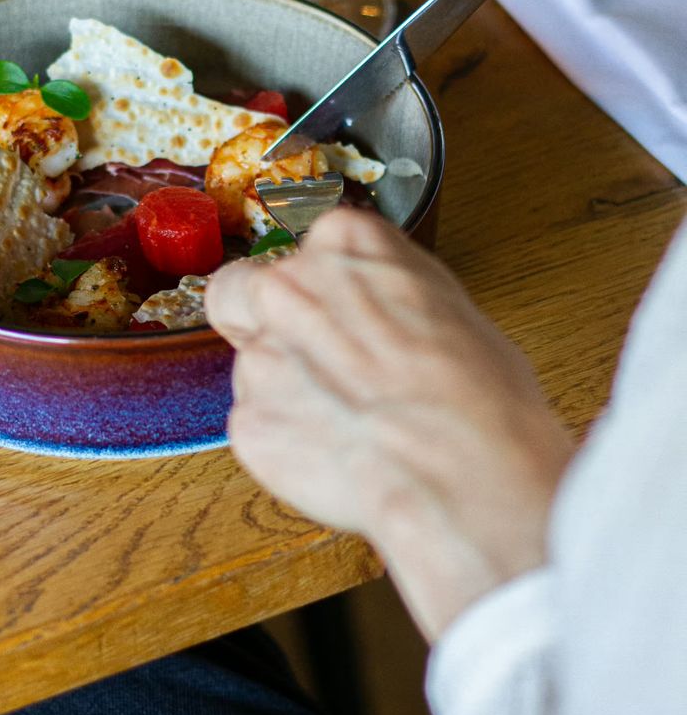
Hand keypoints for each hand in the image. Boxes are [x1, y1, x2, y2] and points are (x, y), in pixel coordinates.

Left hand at [205, 211, 574, 641]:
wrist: (464, 471)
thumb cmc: (477, 395)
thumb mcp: (447, 306)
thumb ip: (386, 295)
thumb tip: (380, 313)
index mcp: (343, 243)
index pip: (299, 252)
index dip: (313, 293)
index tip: (333, 317)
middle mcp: (289, 287)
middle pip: (237, 293)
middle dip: (258, 325)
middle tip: (306, 364)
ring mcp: (261, 356)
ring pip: (252, 369)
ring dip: (284, 394)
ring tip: (347, 424)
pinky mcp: (249, 421)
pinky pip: (257, 427)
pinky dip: (286, 444)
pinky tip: (338, 454)